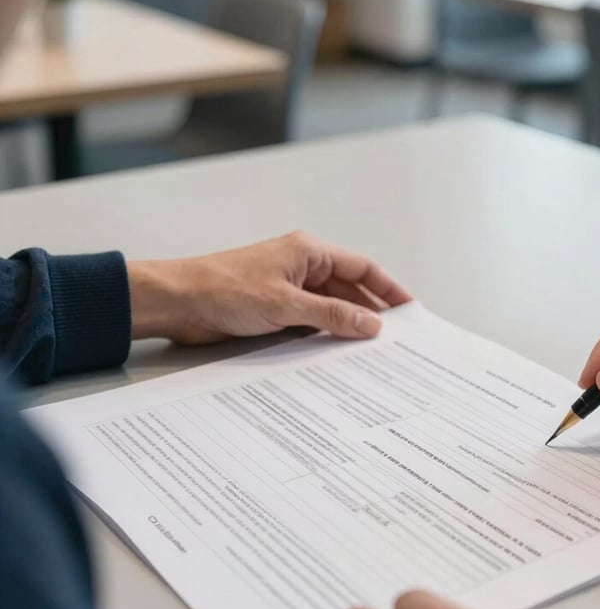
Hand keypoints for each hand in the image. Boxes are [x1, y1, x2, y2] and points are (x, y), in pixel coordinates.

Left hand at [127, 232, 411, 344]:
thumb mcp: (287, 304)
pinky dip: (324, 338)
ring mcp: (290, 291)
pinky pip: (311, 324)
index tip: (410, 311)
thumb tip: (371, 324)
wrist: (180, 303)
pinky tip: (336, 356)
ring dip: (346, 329)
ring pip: (331, 310)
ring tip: (369, 354)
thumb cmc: (225, 288)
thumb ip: (332, 315)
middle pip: (349, 291)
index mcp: (310, 252)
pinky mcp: (276, 311)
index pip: (362, 268)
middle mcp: (303, 268)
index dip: (388, 289)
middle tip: (393, 341)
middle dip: (370, 314)